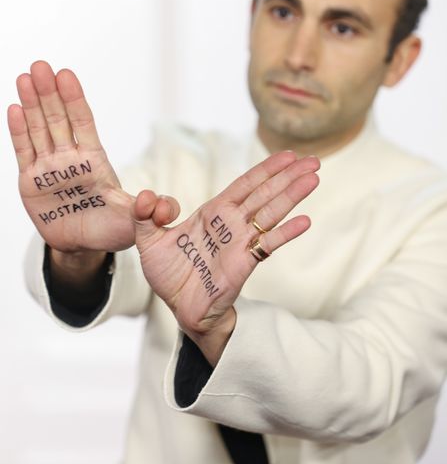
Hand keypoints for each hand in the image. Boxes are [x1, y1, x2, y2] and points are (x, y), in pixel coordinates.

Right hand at [8, 61, 135, 252]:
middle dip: (49, 93)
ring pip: (39, 130)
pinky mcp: (31, 182)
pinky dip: (19, 132)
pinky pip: (25, 153)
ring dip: (31, 104)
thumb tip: (160, 205)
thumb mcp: (133, 221)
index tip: (67, 75)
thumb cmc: (110, 228)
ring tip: (25, 77)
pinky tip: (14, 109)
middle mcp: (71, 158)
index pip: (84, 123)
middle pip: (59, 120)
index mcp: (95, 161)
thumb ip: (147, 211)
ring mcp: (50, 168)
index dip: (75, 100)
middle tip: (40, 66)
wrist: (83, 247)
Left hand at [133, 151, 319, 361]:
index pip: (245, 184)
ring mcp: (241, 242)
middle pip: (265, 193)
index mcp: (214, 212)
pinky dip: (286, 233)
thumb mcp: (148, 241)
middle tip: (313, 160)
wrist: (178, 308)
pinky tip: (304, 221)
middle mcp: (232, 224)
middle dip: (288, 176)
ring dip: (292, 195)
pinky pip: (267, 245)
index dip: (266, 169)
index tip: (288, 155)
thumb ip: (145, 215)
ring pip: (271, 212)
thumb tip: (146, 196)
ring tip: (313, 178)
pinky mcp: (244, 263)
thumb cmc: (169, 274)